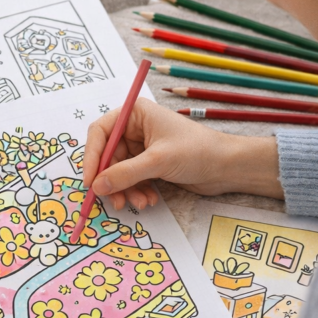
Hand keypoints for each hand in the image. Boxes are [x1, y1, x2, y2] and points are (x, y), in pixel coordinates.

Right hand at [82, 98, 283, 207]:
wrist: (227, 167)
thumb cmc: (197, 151)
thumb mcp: (158, 161)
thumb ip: (125, 174)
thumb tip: (97, 186)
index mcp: (135, 114)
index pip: (100, 132)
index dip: (91, 156)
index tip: (90, 180)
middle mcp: (135, 128)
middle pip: (107, 156)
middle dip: (111, 180)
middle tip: (114, 201)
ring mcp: (142, 147)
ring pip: (118, 172)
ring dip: (125, 190)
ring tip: (139, 203)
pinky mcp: (149, 165)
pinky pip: (131, 180)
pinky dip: (136, 191)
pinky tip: (149, 200)